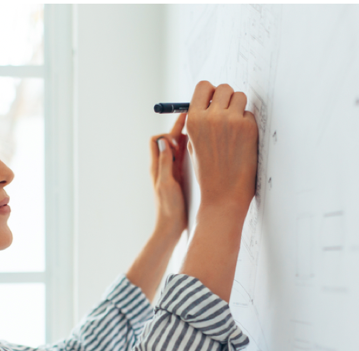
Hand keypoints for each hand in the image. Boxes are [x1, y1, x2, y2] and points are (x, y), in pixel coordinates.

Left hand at [150, 112, 188, 237]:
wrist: (171, 226)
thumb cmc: (167, 208)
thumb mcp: (166, 183)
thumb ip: (165, 162)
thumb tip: (164, 140)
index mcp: (157, 166)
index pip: (157, 140)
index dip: (167, 133)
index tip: (178, 132)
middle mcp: (164, 166)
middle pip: (169, 141)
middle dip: (179, 129)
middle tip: (192, 116)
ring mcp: (173, 171)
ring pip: (179, 148)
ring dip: (186, 137)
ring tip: (199, 128)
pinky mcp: (181, 177)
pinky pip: (185, 158)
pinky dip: (191, 149)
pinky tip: (201, 146)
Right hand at [185, 81, 257, 215]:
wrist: (223, 196)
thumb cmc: (208, 173)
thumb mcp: (194, 145)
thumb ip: (200, 122)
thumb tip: (211, 102)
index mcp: (193, 120)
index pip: (203, 86)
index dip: (211, 92)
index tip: (215, 101)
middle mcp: (211, 117)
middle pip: (224, 88)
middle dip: (227, 98)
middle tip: (229, 113)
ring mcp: (231, 121)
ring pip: (240, 97)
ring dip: (239, 108)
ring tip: (236, 128)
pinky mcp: (248, 128)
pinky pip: (250, 114)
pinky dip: (248, 124)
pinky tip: (243, 142)